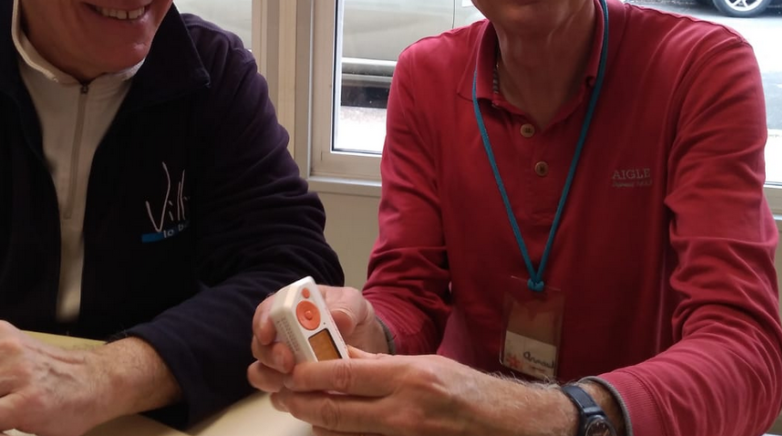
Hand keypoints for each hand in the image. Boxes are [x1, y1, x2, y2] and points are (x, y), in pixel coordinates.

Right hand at [248, 285, 387, 393]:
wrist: (366, 344)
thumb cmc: (354, 318)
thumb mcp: (355, 305)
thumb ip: (346, 307)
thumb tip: (338, 318)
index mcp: (290, 308)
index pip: (266, 312)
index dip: (263, 322)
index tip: (268, 334)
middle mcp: (280, 336)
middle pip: (260, 346)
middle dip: (270, 355)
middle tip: (288, 363)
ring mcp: (283, 363)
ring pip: (261, 373)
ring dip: (274, 378)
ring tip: (296, 383)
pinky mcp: (291, 387)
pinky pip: (278, 397)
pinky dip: (286, 398)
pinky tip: (304, 398)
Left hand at [265, 349, 576, 435]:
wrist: (500, 424)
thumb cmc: (464, 388)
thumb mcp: (422, 363)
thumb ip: (378, 362)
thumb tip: (340, 353)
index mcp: (408, 378)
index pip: (348, 376)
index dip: (314, 375)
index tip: (292, 371)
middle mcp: (404, 410)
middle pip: (339, 410)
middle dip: (303, 403)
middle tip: (281, 394)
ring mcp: (403, 435)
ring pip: (345, 431)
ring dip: (315, 420)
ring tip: (294, 407)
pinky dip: (340, 434)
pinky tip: (324, 426)